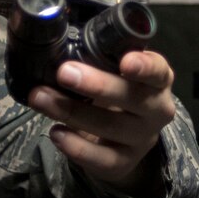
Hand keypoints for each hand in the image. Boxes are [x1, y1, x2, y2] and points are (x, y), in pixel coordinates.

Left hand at [27, 50, 175, 197]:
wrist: (121, 138)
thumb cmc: (114, 89)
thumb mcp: (113, 70)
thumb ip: (98, 55)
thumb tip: (58, 35)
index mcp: (158, 79)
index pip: (158, 70)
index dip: (144, 66)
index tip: (126, 61)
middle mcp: (157, 109)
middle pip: (134, 98)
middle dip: (98, 85)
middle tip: (64, 72)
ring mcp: (143, 138)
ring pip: (112, 127)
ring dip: (72, 112)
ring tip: (40, 98)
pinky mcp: (125, 162)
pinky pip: (103, 158)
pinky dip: (77, 147)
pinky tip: (56, 133)